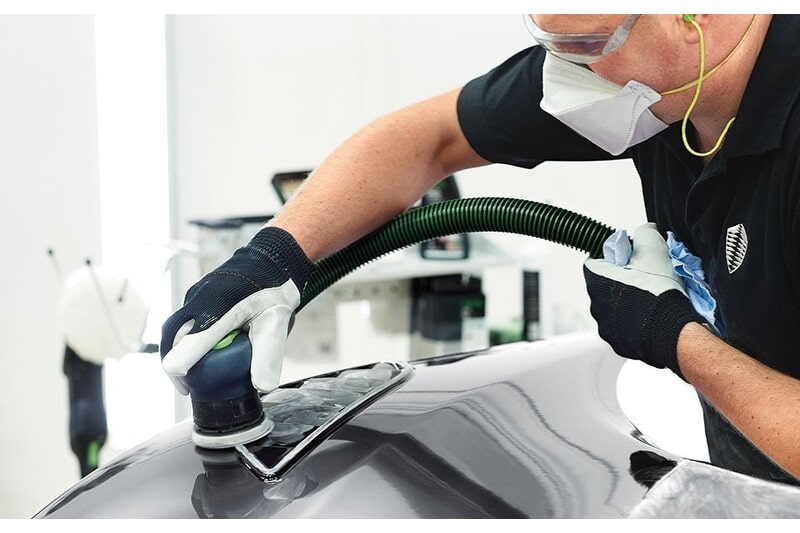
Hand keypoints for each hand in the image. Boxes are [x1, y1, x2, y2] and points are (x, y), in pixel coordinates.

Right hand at [161, 226, 313, 393]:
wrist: (271, 259)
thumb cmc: (274, 290)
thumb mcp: (276, 324)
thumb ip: (268, 355)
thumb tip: (262, 387)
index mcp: (217, 310)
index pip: (186, 347)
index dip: (181, 372)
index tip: (189, 389)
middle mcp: (199, 301)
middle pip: (172, 339)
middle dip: (174, 365)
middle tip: (186, 386)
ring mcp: (196, 296)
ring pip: (174, 329)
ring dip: (178, 352)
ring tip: (190, 373)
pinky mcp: (197, 295)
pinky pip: (183, 320)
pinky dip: (185, 339)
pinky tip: (199, 350)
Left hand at [583, 223, 702, 376]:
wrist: (673, 330)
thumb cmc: (659, 291)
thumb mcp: (654, 248)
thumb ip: (644, 234)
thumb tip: (644, 231)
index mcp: (596, 280)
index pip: (595, 260)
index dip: (613, 256)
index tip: (629, 257)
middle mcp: (595, 305)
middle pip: (606, 284)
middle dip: (623, 279)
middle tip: (646, 277)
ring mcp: (606, 327)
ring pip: (616, 308)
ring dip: (630, 302)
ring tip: (653, 299)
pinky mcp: (619, 343)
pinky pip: (625, 327)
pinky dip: (636, 322)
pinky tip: (654, 316)